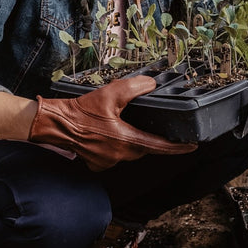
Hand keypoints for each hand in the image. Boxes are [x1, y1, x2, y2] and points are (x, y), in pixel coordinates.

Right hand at [29, 75, 196, 170]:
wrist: (56, 124)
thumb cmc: (81, 111)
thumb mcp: (110, 94)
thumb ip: (134, 88)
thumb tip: (151, 84)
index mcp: (126, 141)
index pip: (159, 146)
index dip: (178, 147)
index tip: (192, 146)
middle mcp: (119, 155)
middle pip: (143, 147)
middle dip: (149, 139)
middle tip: (151, 127)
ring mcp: (107, 162)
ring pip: (128, 151)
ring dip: (129, 140)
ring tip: (121, 124)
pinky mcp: (97, 163)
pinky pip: (113, 155)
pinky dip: (114, 145)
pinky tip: (106, 132)